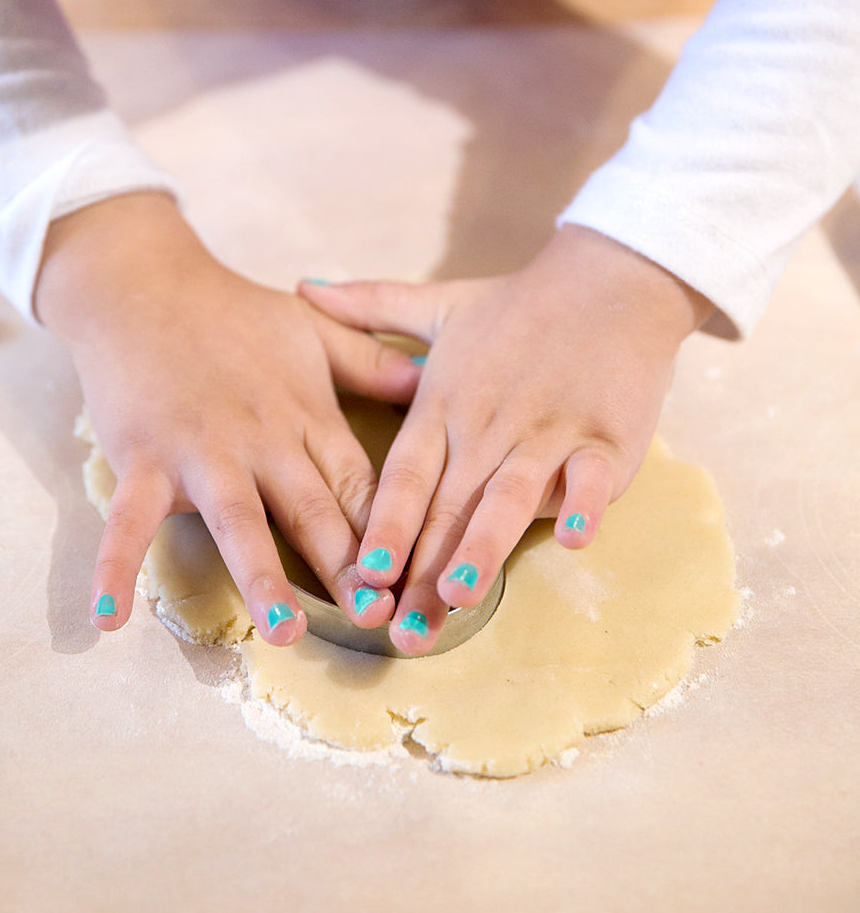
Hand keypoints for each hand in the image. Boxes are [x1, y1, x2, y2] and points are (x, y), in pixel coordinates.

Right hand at [35, 193, 421, 643]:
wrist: (144, 283)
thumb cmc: (234, 313)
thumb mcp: (313, 328)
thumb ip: (371, 360)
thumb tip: (433, 380)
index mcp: (304, 417)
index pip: (358, 484)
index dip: (390, 532)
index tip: (421, 580)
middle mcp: (260, 439)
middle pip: (310, 510)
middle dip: (345, 566)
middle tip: (378, 619)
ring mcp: (199, 450)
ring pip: (236, 520)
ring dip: (260, 575)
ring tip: (284, 630)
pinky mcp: (141, 456)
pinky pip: (127, 519)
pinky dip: (116, 566)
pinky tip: (111, 620)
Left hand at [299, 225, 712, 654]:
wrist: (610, 279)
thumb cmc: (518, 304)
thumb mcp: (439, 303)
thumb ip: (370, 307)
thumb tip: (303, 287)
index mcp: (445, 400)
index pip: (406, 474)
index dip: (384, 525)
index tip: (360, 573)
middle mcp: (490, 422)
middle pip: (450, 506)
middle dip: (424, 572)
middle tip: (399, 632)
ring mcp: (548, 431)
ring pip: (511, 496)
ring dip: (486, 545)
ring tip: (461, 595)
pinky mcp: (606, 437)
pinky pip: (593, 475)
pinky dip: (584, 505)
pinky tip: (572, 538)